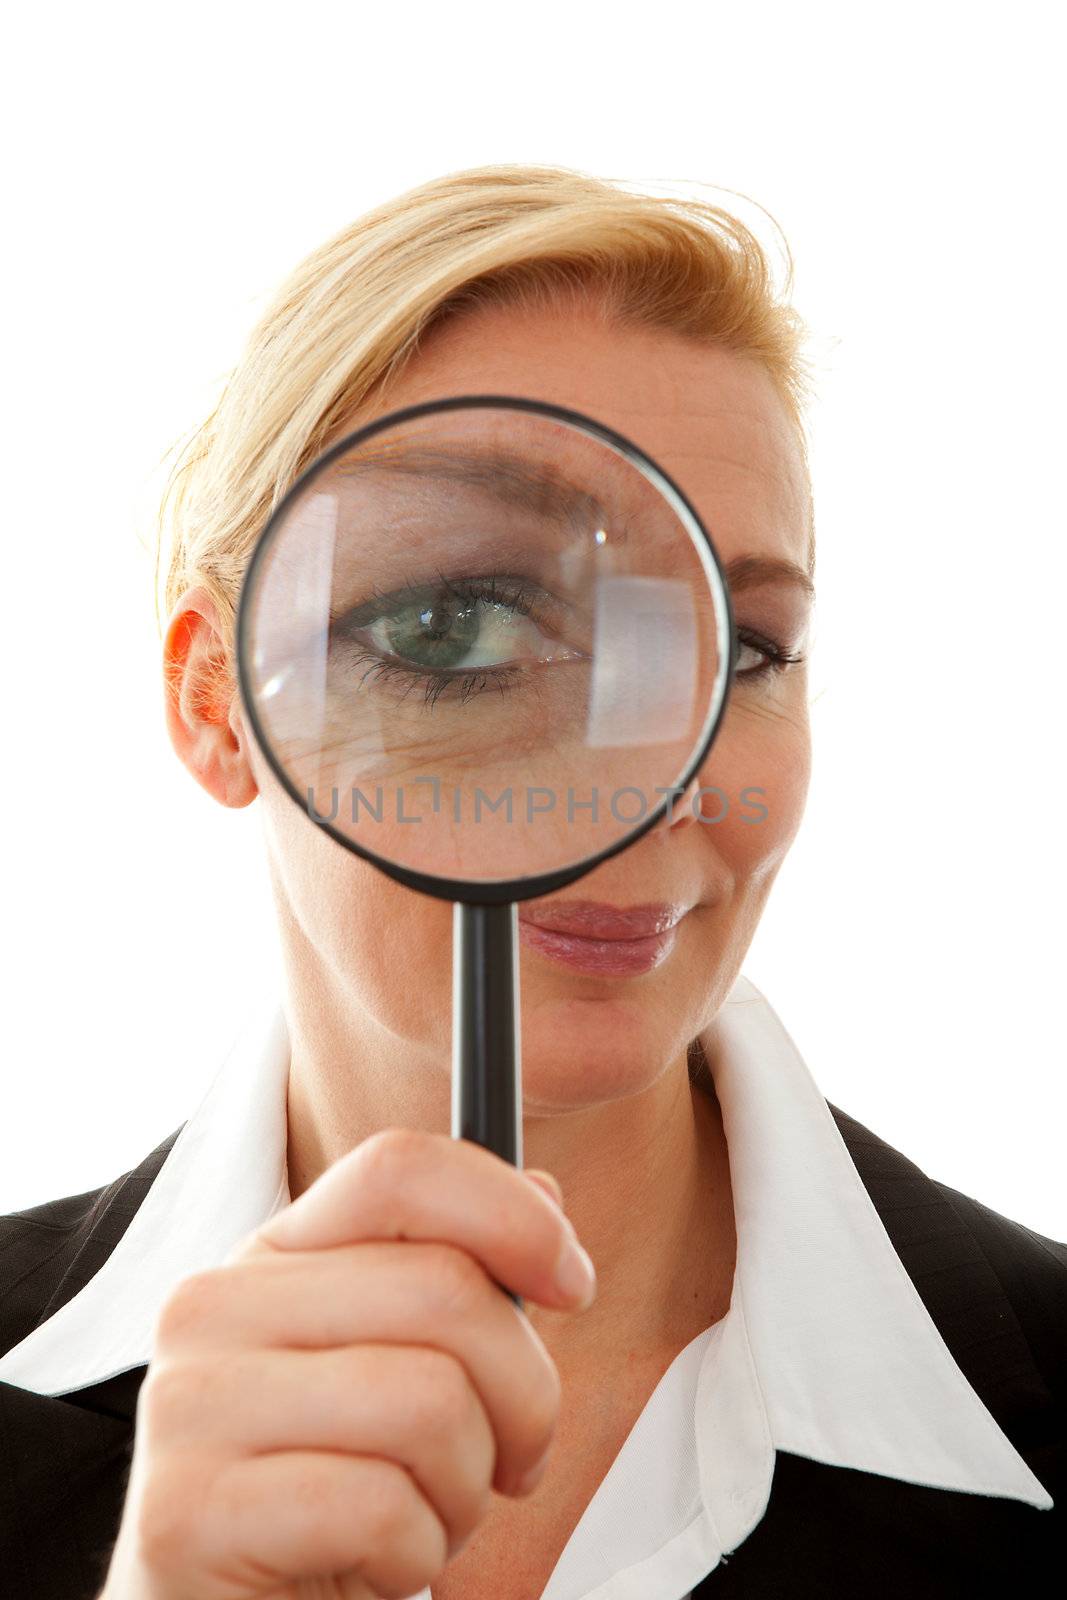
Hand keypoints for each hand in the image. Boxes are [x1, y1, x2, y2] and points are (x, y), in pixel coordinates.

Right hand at [99, 1128, 595, 1599]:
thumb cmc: (334, 1496)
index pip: (401, 1170)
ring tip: (424, 1514)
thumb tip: (544, 1198)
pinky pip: (381, 1508)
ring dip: (466, 1487)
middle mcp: (213, 1308)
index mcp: (271, 1256)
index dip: (511, 1214)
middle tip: (510, 1460)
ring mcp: (190, 1406)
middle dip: (522, 1394)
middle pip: (446, 1290)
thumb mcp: (400, 1369)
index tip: (571, 1285)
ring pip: (430, 1401)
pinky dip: (415, 1554)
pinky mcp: (187, 1514)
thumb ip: (461, 1277)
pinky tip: (373, 1565)